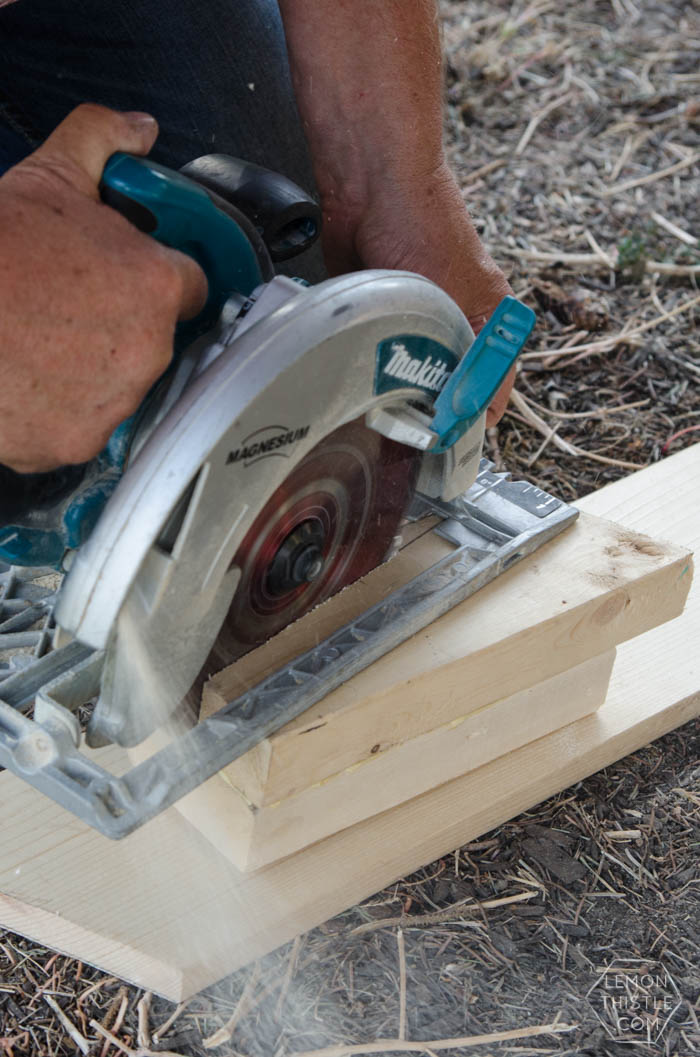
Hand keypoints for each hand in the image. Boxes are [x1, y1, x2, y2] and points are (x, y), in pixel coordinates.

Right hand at [0, 104, 206, 472]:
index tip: (131, 278)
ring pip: (119, 388)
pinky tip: (26, 379)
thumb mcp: (47, 176)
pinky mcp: (76, 442)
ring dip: (92, 371)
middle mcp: (148, 351)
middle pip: (155, 341)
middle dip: (121, 323)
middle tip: (69, 306)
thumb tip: (137, 128)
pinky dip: (58, 411)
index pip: (191, 286)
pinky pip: (81, 427)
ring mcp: (114, 403)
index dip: (157, 277)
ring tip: (40, 342)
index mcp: (157, 285)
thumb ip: (102, 140)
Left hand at [319, 163, 514, 425]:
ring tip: (380, 415)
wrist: (370, 181)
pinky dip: (368, 364)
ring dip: (396, 389)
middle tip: (406, 440)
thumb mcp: (450, 303)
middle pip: (449, 383)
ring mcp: (417, 313)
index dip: (471, 420)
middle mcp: (456, 318)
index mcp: (489, 317)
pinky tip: (357, 381)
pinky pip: (376, 349)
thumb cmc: (422, 225)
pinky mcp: (380, 307)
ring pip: (411, 370)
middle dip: (428, 410)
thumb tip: (460, 411)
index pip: (491, 386)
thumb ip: (459, 356)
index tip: (448, 449)